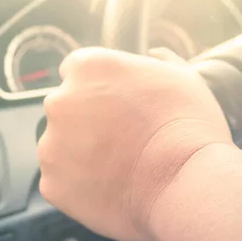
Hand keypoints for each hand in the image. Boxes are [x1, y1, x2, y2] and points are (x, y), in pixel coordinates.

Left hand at [38, 47, 232, 240]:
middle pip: (66, 107)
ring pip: (61, 145)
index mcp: (89, 67)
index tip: (117, 104)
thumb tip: (155, 55)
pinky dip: (81, 184)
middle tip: (123, 137)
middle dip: (87, 119)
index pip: (77, 70)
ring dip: (82, 152)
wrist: (187, 181)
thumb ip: (162, 61)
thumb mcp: (185, 78)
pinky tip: (113, 186)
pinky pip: (61, 181)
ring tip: (121, 166)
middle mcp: (61, 101)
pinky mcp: (52, 184)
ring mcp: (52, 144)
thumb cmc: (189, 126)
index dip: (99, 87)